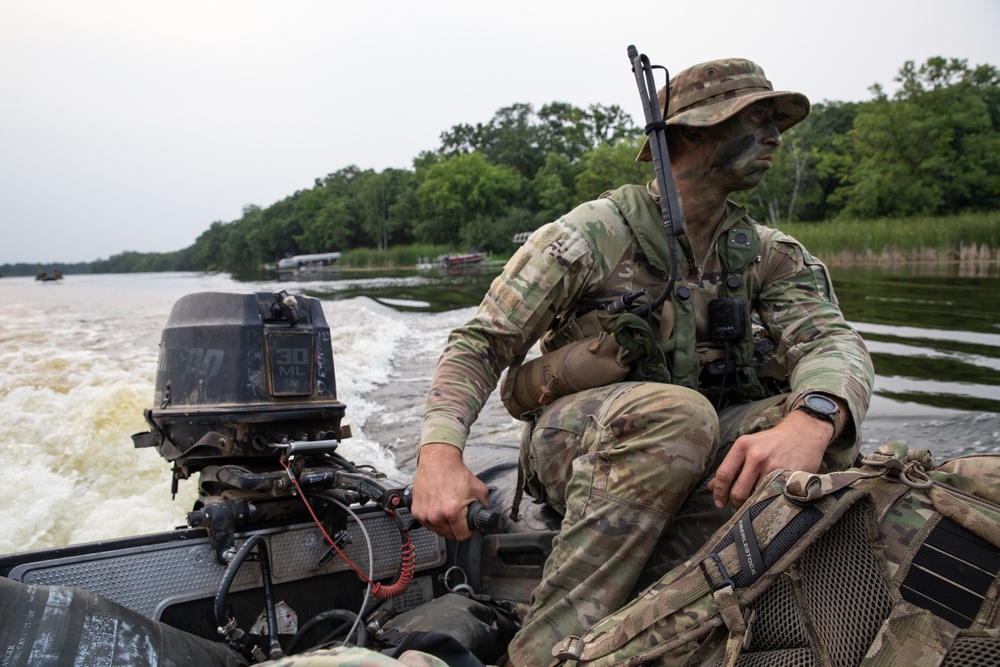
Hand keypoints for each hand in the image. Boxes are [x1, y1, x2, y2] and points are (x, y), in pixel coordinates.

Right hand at [411, 443, 490, 540]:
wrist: (438, 461)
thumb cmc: (455, 473)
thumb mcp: (479, 489)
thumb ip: (485, 506)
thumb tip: (485, 517)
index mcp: (452, 511)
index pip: (462, 536)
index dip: (469, 532)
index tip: (470, 528)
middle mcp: (436, 515)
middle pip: (449, 535)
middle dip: (457, 528)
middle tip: (460, 516)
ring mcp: (424, 514)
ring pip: (438, 531)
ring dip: (444, 525)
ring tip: (448, 510)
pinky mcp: (416, 511)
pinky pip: (427, 524)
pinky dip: (433, 520)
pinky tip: (438, 508)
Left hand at [707, 409, 831, 508]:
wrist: (803, 432)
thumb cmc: (772, 442)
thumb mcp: (748, 447)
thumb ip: (731, 466)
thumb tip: (711, 487)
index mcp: (743, 446)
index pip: (724, 474)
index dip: (719, 493)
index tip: (719, 503)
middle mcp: (757, 455)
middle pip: (739, 491)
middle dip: (736, 504)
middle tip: (738, 507)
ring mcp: (774, 466)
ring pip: (756, 496)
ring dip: (754, 505)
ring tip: (754, 504)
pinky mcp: (790, 475)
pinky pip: (775, 496)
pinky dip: (770, 501)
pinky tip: (770, 501)